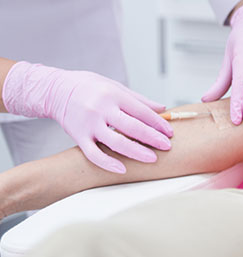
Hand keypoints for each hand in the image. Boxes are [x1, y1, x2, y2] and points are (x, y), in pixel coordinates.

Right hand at [2, 62, 172, 173]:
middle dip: (152, 138)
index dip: (158, 123)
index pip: (141, 111)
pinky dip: (108, 163)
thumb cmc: (92, 87)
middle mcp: (103, 109)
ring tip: (152, 158)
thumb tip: (162, 109)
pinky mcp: (78, 136)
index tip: (170, 132)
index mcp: (115, 95)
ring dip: (136, 152)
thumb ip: (139, 100)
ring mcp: (90, 124)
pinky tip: (122, 169)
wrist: (59, 90)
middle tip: (167, 146)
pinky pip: (93, 154)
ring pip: (115, 142)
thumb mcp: (117, 87)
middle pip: (132, 127)